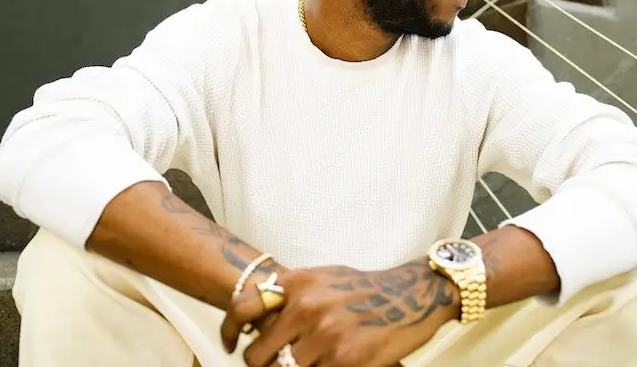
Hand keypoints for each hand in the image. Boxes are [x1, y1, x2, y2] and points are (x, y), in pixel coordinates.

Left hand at [220, 260, 459, 366]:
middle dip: (263, 364)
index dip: (226, 330)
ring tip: (312, 358)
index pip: (243, 308)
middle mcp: (306, 308)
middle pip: (257, 354)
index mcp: (297, 283)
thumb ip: (291, 292)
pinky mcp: (344, 360)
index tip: (228, 344)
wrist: (410, 296)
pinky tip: (332, 362)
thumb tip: (256, 312)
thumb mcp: (322, 278)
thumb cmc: (364, 288)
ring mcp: (325, 336)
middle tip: (275, 363)